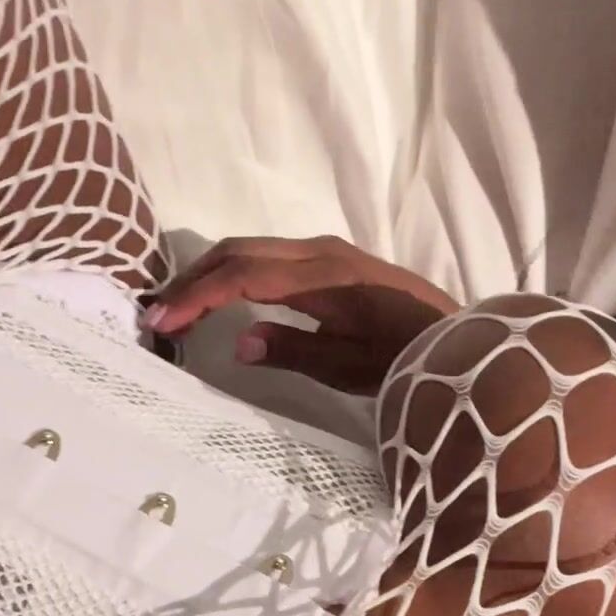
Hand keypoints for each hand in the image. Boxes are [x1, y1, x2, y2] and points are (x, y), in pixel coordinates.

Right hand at [143, 235, 458, 393]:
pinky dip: (234, 271)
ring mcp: (326, 250)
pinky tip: (220, 295)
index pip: (242, 277)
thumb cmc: (407, 358)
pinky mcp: (331, 258)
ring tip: (178, 306)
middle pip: (239, 251)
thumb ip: (294, 351)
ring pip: (251, 248)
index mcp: (322, 278)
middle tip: (156, 314)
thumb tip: (239, 343)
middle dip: (192, 281)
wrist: (459, 340)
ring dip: (210, 272)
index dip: (197, 298)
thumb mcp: (351, 367)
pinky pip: (268, 254)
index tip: (161, 322)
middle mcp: (319, 252)